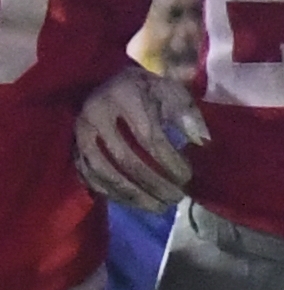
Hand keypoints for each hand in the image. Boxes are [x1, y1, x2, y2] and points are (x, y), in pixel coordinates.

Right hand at [76, 65, 199, 209]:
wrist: (106, 82)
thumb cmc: (146, 89)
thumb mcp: (171, 91)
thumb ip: (188, 114)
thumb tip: (203, 142)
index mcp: (124, 96)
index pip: (148, 137)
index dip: (169, 161)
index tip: (187, 177)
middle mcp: (96, 115)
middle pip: (125, 159)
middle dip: (154, 184)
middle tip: (177, 198)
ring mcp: (79, 134)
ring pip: (104, 173)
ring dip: (134, 195)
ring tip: (159, 207)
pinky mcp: (73, 148)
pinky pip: (90, 177)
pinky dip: (114, 194)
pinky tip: (136, 202)